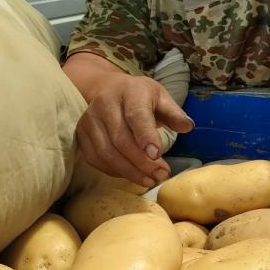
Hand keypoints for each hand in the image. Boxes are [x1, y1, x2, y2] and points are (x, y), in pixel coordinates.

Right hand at [76, 74, 193, 188]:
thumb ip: (174, 113)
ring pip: (106, 152)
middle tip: (160, 175)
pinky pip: (96, 158)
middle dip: (142, 162)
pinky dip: (114, 171)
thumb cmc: (140, 96)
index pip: (136, 115)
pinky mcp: (81, 134)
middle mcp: (105, 104)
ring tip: (149, 180)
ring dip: (129, 171)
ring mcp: (90, 120)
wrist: (108, 89)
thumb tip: (188, 127)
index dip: (146, 136)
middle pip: (121, 139)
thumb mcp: (160, 97)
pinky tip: (132, 175)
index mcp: (129, 91)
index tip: (157, 155)